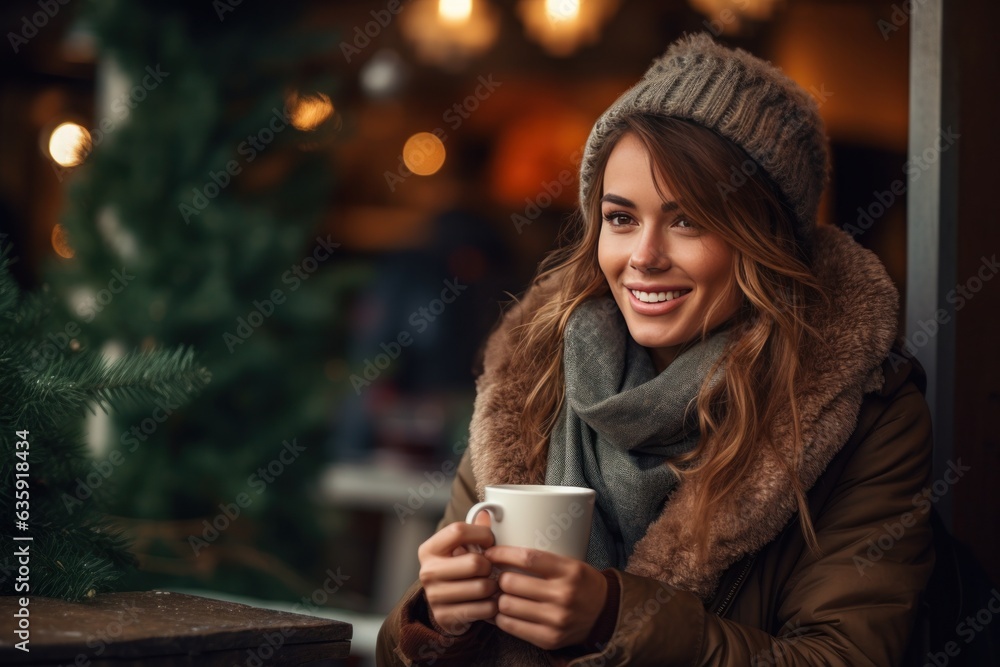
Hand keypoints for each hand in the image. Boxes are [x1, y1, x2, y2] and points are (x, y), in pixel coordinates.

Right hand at [418, 512, 497, 635]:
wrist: (445, 607)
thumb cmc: (457, 570)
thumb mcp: (461, 548)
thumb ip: (474, 530)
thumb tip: (487, 512)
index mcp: (429, 549)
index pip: (458, 531)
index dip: (482, 534)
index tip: (490, 541)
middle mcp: (427, 572)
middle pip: (475, 563)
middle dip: (491, 566)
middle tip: (491, 568)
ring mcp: (434, 596)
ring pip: (482, 587)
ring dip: (494, 587)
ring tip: (492, 585)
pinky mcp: (446, 617)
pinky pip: (484, 609)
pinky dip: (493, 605)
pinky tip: (490, 601)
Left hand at [484, 546, 607, 650]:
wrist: (605, 614)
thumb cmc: (581, 583)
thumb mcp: (569, 563)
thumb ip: (541, 559)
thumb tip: (501, 554)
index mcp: (569, 571)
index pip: (527, 558)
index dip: (502, 554)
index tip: (490, 553)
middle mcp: (563, 595)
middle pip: (511, 583)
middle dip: (499, 578)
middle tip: (498, 577)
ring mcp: (556, 620)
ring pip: (507, 605)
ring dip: (498, 599)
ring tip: (501, 595)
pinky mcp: (549, 639)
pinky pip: (511, 626)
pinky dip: (502, 618)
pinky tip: (505, 611)